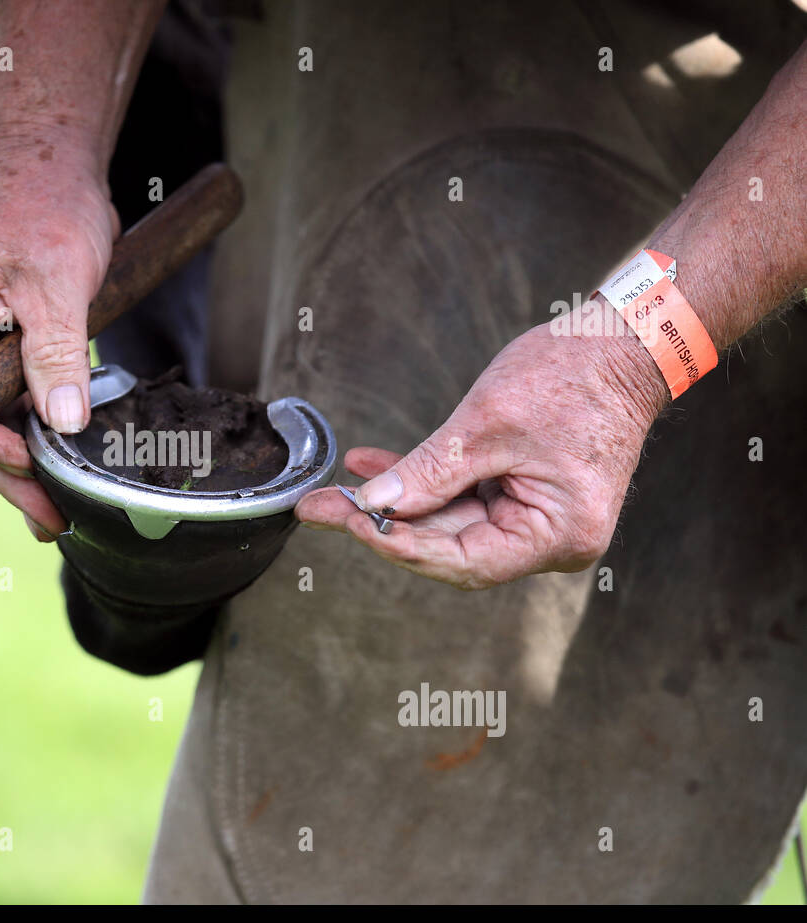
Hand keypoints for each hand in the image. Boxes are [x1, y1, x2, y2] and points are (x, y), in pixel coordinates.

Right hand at [0, 134, 119, 540]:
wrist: (54, 165)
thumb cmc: (44, 207)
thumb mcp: (55, 282)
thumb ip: (56, 352)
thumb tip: (64, 421)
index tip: (25, 462)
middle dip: (4, 472)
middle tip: (47, 515)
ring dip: (20, 462)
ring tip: (55, 507)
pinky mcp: (0, 344)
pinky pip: (8, 401)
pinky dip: (32, 432)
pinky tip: (55, 464)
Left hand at [295, 298, 670, 588]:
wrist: (623, 340)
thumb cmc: (573, 376)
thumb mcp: (487, 424)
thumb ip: (429, 471)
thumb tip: (374, 506)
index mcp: (556, 534)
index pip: (461, 562)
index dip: (399, 547)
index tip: (349, 522)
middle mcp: (549, 538)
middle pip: (448, 545)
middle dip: (381, 524)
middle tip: (317, 508)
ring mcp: (536, 517)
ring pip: (448, 520)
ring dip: (394, 502)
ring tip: (333, 491)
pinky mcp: (522, 493)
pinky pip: (461, 497)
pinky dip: (421, 482)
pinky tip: (372, 468)